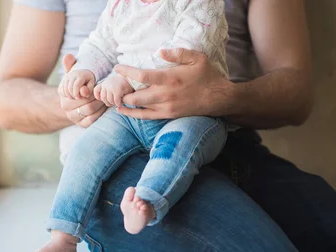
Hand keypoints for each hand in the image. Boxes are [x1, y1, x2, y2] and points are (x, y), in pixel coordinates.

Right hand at [60, 54, 106, 127]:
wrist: (74, 102)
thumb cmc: (76, 85)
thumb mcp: (72, 75)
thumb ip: (70, 65)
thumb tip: (68, 56)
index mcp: (64, 94)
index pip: (79, 93)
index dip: (90, 90)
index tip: (97, 86)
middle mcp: (66, 107)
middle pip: (86, 103)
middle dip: (98, 97)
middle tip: (105, 92)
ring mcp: (73, 117)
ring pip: (90, 111)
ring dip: (100, 104)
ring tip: (105, 97)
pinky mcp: (82, 124)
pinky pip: (92, 119)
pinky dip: (100, 112)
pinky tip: (104, 106)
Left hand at [94, 73, 133, 107]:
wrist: (134, 77)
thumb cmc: (125, 83)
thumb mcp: (114, 85)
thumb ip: (107, 90)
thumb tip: (103, 101)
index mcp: (105, 82)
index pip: (96, 90)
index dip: (99, 97)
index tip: (105, 99)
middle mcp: (107, 83)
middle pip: (103, 98)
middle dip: (108, 102)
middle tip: (114, 102)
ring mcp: (112, 86)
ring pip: (109, 101)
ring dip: (114, 103)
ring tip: (119, 101)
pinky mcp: (118, 90)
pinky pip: (116, 101)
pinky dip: (119, 104)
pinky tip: (122, 102)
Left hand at [113, 48, 232, 119]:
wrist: (218, 98)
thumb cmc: (207, 76)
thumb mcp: (197, 58)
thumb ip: (178, 53)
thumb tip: (159, 51)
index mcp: (169, 78)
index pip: (141, 76)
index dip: (126, 72)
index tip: (117, 68)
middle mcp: (164, 94)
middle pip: (135, 95)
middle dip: (122, 91)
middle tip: (116, 85)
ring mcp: (165, 107)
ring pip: (138, 107)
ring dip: (125, 103)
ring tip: (117, 97)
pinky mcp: (167, 115)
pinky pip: (145, 116)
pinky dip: (133, 114)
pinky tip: (124, 110)